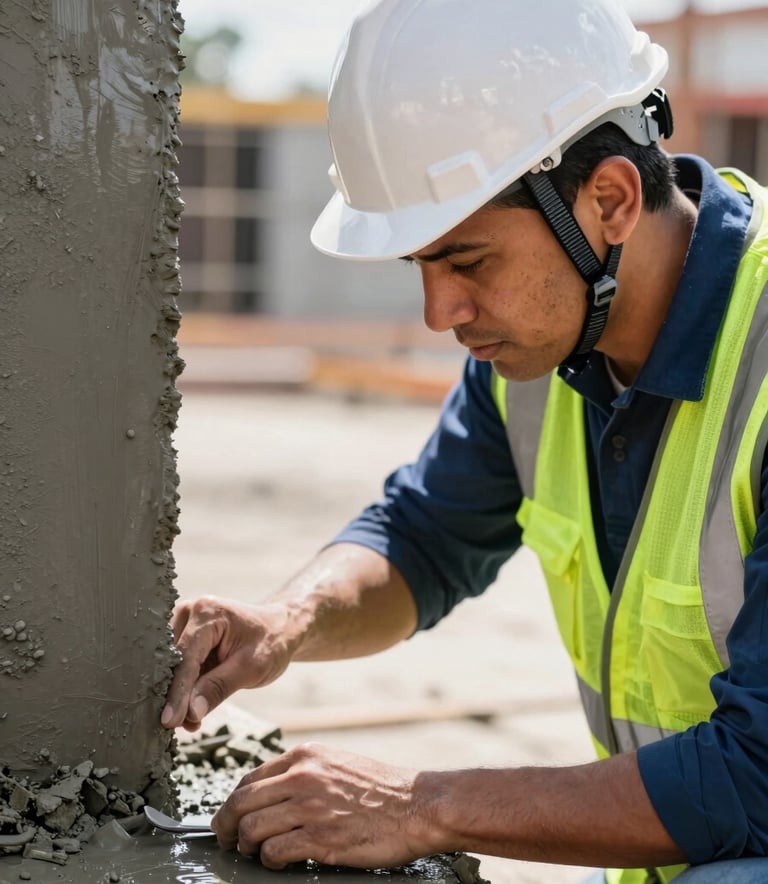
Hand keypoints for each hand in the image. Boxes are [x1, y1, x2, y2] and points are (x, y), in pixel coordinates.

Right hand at [162, 596, 296, 730]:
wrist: (280, 629)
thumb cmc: (271, 643)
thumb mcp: (251, 668)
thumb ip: (218, 687)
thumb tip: (190, 713)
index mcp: (207, 612)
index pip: (185, 658)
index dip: (177, 692)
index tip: (170, 721)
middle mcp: (190, 612)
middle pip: (172, 661)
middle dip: (175, 695)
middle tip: (180, 725)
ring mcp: (185, 622)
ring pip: (170, 666)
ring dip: (178, 695)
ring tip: (189, 720)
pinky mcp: (185, 636)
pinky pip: (177, 667)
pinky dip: (183, 689)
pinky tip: (191, 710)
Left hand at [211, 742, 434, 868]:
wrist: (417, 805)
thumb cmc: (381, 788)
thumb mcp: (337, 763)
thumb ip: (305, 772)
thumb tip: (272, 792)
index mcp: (306, 756)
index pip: (250, 778)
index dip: (233, 802)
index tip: (230, 816)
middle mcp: (303, 777)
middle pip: (242, 803)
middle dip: (227, 825)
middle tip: (227, 839)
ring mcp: (310, 807)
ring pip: (252, 828)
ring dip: (247, 846)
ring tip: (253, 853)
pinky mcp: (321, 838)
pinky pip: (275, 851)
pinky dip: (269, 860)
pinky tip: (278, 861)